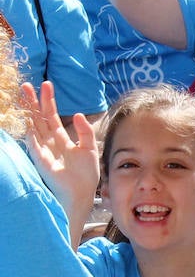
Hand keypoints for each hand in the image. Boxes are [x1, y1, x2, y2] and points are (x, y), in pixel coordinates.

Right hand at [22, 81, 98, 214]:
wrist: (81, 192)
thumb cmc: (85, 174)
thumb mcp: (90, 148)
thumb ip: (85, 131)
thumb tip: (77, 114)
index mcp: (61, 138)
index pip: (52, 115)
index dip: (48, 100)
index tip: (46, 84)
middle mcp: (49, 141)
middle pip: (38, 117)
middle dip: (33, 101)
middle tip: (27, 84)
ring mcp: (42, 149)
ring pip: (33, 125)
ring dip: (28, 110)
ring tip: (23, 94)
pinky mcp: (40, 159)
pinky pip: (33, 143)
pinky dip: (30, 131)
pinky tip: (28, 119)